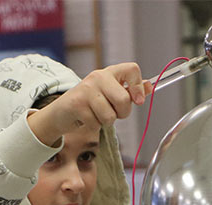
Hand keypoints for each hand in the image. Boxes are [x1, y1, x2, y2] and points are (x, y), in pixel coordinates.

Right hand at [28, 62, 152, 146]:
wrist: (61, 112)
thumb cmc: (89, 103)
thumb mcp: (110, 94)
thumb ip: (130, 91)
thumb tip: (150, 87)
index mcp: (110, 73)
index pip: (132, 69)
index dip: (138, 86)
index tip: (138, 101)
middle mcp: (98, 77)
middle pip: (123, 99)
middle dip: (122, 113)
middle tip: (113, 112)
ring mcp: (87, 90)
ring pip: (110, 115)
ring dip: (106, 122)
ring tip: (96, 115)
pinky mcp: (77, 104)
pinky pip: (97, 123)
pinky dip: (94, 126)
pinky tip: (86, 118)